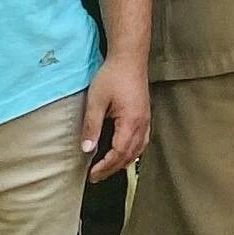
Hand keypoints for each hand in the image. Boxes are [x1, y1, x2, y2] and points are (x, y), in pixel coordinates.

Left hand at [80, 55, 149, 180]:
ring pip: (138, 150)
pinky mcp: (145, 115)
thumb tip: (87, 149)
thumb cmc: (112, 76)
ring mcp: (146, 120)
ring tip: (108, 169)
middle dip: (112, 169)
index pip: (119, 153)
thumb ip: (91, 126)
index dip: (105, 167)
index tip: (91, 174)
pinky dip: (133, 152)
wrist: (129, 58)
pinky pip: (142, 141)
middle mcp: (142, 123)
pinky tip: (124, 153)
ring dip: (123, 162)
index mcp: (131, 122)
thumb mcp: (96, 100)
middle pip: (130, 155)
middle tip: (96, 177)